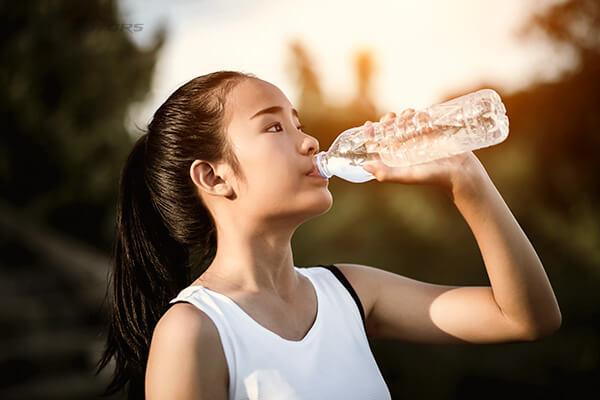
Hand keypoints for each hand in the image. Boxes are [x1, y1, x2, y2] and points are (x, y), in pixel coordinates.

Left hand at [362, 110, 487, 198]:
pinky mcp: (434, 135)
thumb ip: (387, 173)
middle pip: (391, 132)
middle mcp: (406, 150)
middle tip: (391, 116)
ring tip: (408, 113)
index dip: (371, 134)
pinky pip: (423, 122)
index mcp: (396, 159)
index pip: (379, 144)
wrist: (462, 175)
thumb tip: (365, 166)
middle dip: (388, 121)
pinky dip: (420, 116)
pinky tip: (420, 114)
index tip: (369, 124)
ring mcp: (420, 141)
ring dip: (404, 117)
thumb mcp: (408, 176)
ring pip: (406, 125)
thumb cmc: (433, 178)